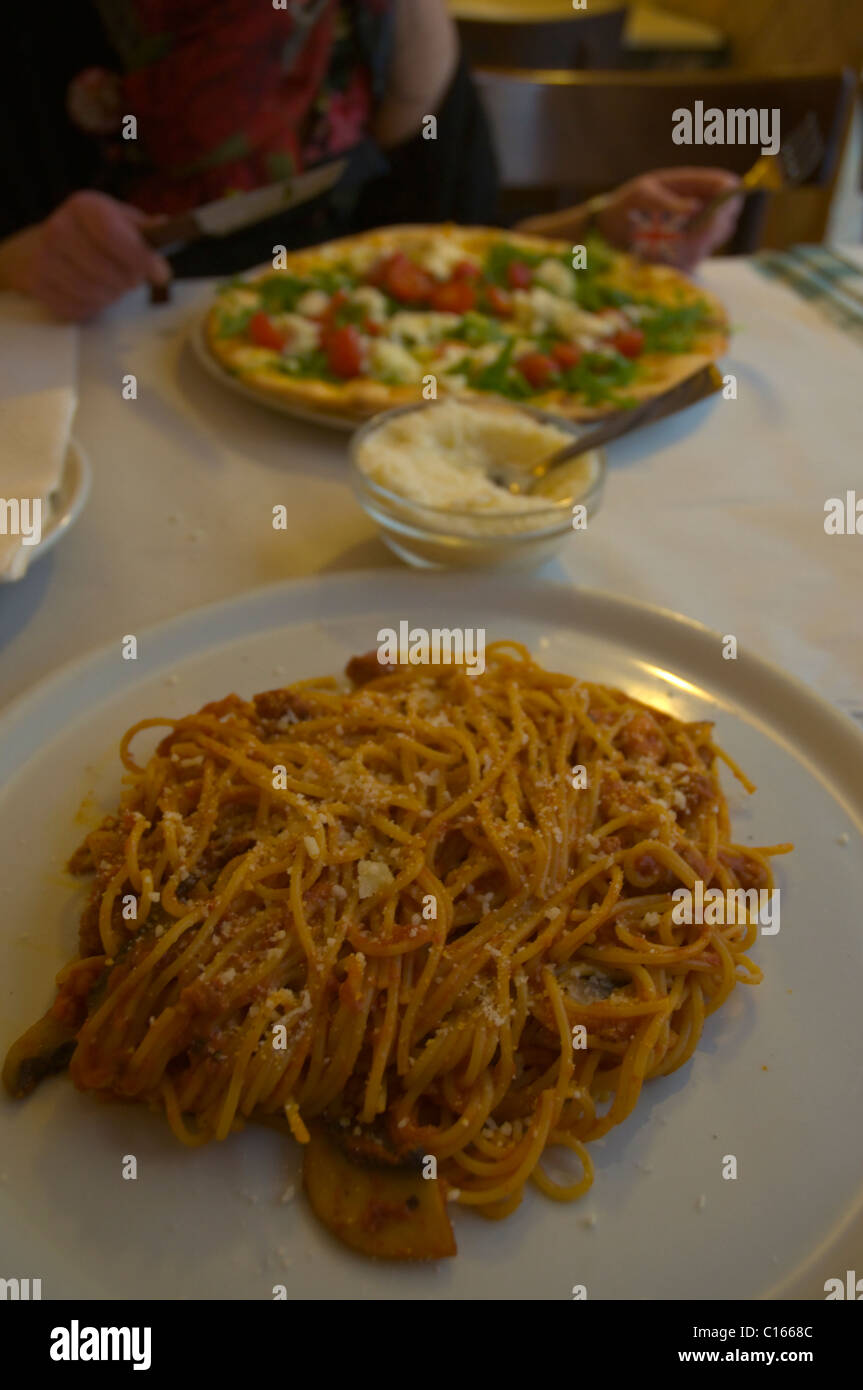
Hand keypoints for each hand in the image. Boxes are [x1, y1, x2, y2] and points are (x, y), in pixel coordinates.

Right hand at [0, 191, 171, 321]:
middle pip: (104, 269)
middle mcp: (58, 228)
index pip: (112, 233)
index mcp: (83, 207)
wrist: (48, 246)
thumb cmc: (96, 235)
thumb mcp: (121, 222)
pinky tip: (94, 294)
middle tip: (133, 280)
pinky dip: (93, 307)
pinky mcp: (38, 286)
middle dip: (128, 280)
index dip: (140, 257)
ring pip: (92, 293)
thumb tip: (165, 229)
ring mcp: (43, 258)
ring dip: (112, 295)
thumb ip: (145, 230)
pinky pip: (77, 308)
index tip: (162, 275)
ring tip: (114, 286)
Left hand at [597, 168, 742, 270]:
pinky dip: (694, 253)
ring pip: (720, 233)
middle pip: (729, 211)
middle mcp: (701, 203)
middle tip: (696, 233)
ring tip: (677, 241)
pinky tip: (673, 251)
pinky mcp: (692, 248)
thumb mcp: (642, 196)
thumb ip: (667, 201)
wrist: (611, 230)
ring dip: (704, 240)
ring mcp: (698, 226)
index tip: (722, 209)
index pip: (725, 183)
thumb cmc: (626, 204)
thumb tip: (696, 207)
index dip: (731, 194)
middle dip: (718, 222)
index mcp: (692, 183)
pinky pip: (703, 252)